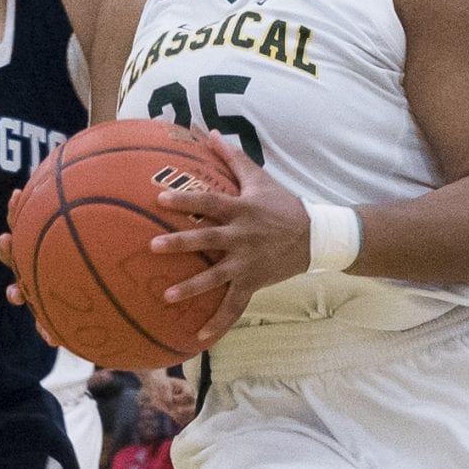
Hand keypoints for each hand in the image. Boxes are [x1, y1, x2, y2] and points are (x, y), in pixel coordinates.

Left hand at [150, 133, 311, 349]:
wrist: (315, 237)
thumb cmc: (281, 204)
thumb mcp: (259, 178)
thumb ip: (231, 157)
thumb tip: (208, 131)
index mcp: (241, 210)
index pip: (209, 203)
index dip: (186, 200)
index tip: (160, 199)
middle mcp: (242, 237)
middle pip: (208, 240)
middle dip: (181, 243)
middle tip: (153, 246)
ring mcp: (247, 263)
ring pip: (216, 277)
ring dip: (192, 287)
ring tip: (167, 295)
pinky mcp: (252, 282)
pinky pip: (233, 306)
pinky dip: (218, 323)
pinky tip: (197, 337)